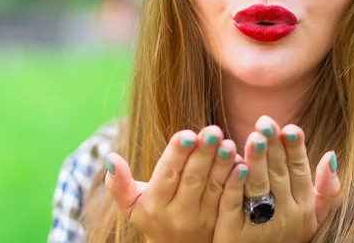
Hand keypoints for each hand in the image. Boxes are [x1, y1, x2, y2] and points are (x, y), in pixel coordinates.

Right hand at [104, 125, 239, 242]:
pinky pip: (231, 199)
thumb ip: (119, 184)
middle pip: (193, 179)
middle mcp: (179, 214)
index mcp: (155, 204)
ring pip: (214, 188)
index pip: (167, 175)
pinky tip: (242, 164)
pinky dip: (237, 181)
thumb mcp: (132, 205)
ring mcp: (202, 220)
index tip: (187, 133)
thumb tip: (110, 158)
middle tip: (213, 130)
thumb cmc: (154, 214)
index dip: (177, 155)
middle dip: (203, 153)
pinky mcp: (222, 223)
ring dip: (222, 164)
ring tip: (228, 142)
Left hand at [213, 116, 340, 242]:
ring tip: (255, 137)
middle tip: (265, 122)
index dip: (295, 148)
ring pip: (258, 187)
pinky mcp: (233, 235)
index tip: (290, 127)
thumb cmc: (285, 238)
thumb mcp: (313, 219)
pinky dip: (235, 184)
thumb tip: (330, 155)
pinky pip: (233, 205)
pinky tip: (234, 165)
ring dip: (257, 160)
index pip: (300, 171)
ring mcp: (260, 226)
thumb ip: (326, 190)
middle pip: (278, 174)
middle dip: (273, 146)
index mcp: (303, 208)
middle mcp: (285, 216)